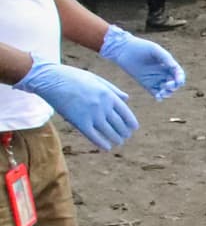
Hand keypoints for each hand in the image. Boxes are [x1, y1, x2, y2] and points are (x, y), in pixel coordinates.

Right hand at [14, 60, 138, 150]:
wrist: (50, 79)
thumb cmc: (73, 77)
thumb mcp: (96, 79)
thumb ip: (113, 89)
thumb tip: (127, 98)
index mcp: (108, 94)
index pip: (125, 112)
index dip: (131, 122)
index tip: (134, 128)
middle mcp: (102, 106)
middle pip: (118, 124)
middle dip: (124, 132)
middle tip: (126, 136)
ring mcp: (91, 114)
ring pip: (108, 131)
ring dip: (116, 138)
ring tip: (119, 141)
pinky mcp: (79, 122)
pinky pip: (94, 136)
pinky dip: (102, 143)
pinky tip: (107, 147)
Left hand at [98, 25, 185, 100]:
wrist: (123, 50)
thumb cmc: (140, 47)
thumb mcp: (154, 50)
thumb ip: (166, 58)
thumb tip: (174, 67)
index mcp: (167, 64)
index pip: (178, 74)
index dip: (180, 78)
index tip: (178, 82)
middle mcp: (163, 72)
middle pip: (174, 83)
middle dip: (173, 87)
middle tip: (166, 85)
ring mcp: (155, 79)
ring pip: (166, 90)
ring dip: (167, 93)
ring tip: (161, 93)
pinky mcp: (146, 84)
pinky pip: (155, 93)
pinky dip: (159, 97)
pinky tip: (158, 97)